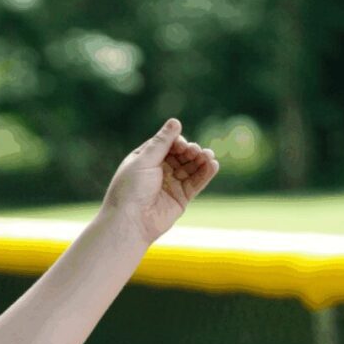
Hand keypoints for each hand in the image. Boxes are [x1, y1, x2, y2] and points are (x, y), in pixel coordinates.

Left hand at [101, 117, 218, 244]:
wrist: (130, 222)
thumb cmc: (130, 190)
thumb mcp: (144, 161)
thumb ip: (162, 142)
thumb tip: (175, 121)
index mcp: (146, 160)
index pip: (168, 144)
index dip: (178, 142)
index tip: (181, 146)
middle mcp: (159, 171)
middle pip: (182, 154)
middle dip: (191, 151)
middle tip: (194, 151)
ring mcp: (171, 184)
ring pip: (191, 167)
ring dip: (201, 160)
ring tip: (208, 156)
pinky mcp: (181, 198)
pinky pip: (197, 183)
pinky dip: (206, 173)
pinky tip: (213, 164)